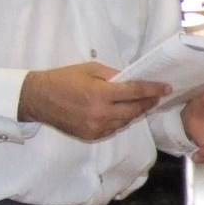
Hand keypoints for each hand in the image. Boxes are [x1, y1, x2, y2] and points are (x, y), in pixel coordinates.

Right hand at [19, 62, 167, 141]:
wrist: (38, 99)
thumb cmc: (63, 79)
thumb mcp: (89, 69)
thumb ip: (113, 75)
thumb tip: (132, 79)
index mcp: (100, 93)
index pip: (135, 92)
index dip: (152, 90)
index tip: (166, 88)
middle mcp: (101, 113)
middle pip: (135, 110)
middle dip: (149, 102)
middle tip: (158, 96)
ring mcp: (96, 127)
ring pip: (126, 121)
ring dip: (136, 112)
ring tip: (143, 103)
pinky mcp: (91, 136)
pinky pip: (114, 129)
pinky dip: (121, 120)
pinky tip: (123, 112)